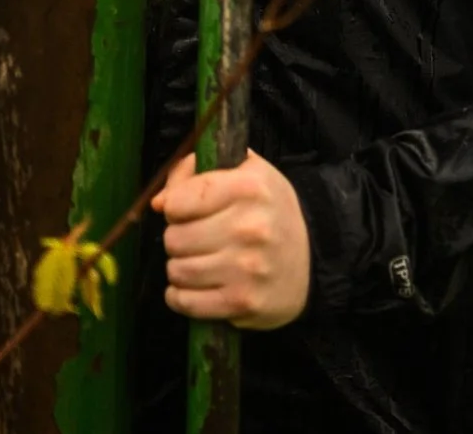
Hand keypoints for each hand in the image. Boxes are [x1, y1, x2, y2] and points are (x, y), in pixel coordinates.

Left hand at [154, 151, 309, 329]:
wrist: (314, 257)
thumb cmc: (268, 210)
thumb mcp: (244, 172)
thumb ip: (196, 171)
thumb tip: (158, 203)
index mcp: (249, 188)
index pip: (179, 201)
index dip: (176, 207)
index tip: (187, 211)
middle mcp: (250, 227)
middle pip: (174, 238)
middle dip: (179, 239)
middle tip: (197, 239)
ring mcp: (247, 267)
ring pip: (177, 271)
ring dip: (180, 269)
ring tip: (199, 262)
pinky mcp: (242, 301)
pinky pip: (186, 302)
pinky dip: (181, 297)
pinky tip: (195, 287)